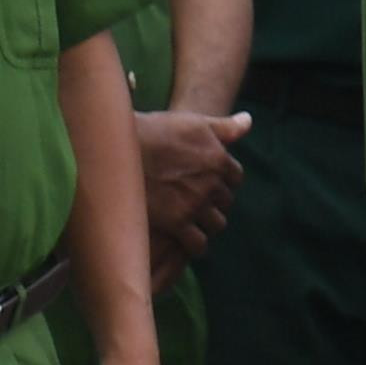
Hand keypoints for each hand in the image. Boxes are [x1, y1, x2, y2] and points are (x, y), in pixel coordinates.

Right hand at [133, 108, 251, 265]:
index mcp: (218, 159)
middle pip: (225, 201)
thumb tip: (248, 120)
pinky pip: (198, 244)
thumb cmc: (153, 131)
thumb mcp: (192, 122)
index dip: (223, 178)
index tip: (210, 179)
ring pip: (216, 224)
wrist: (117, 151)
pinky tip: (185, 239)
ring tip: (193, 221)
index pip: (235, 176)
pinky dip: (196, 244)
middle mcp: (211, 184)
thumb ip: (224, 127)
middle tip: (198, 199)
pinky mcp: (176, 223)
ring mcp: (195, 205)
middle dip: (215, 200)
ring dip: (207, 223)